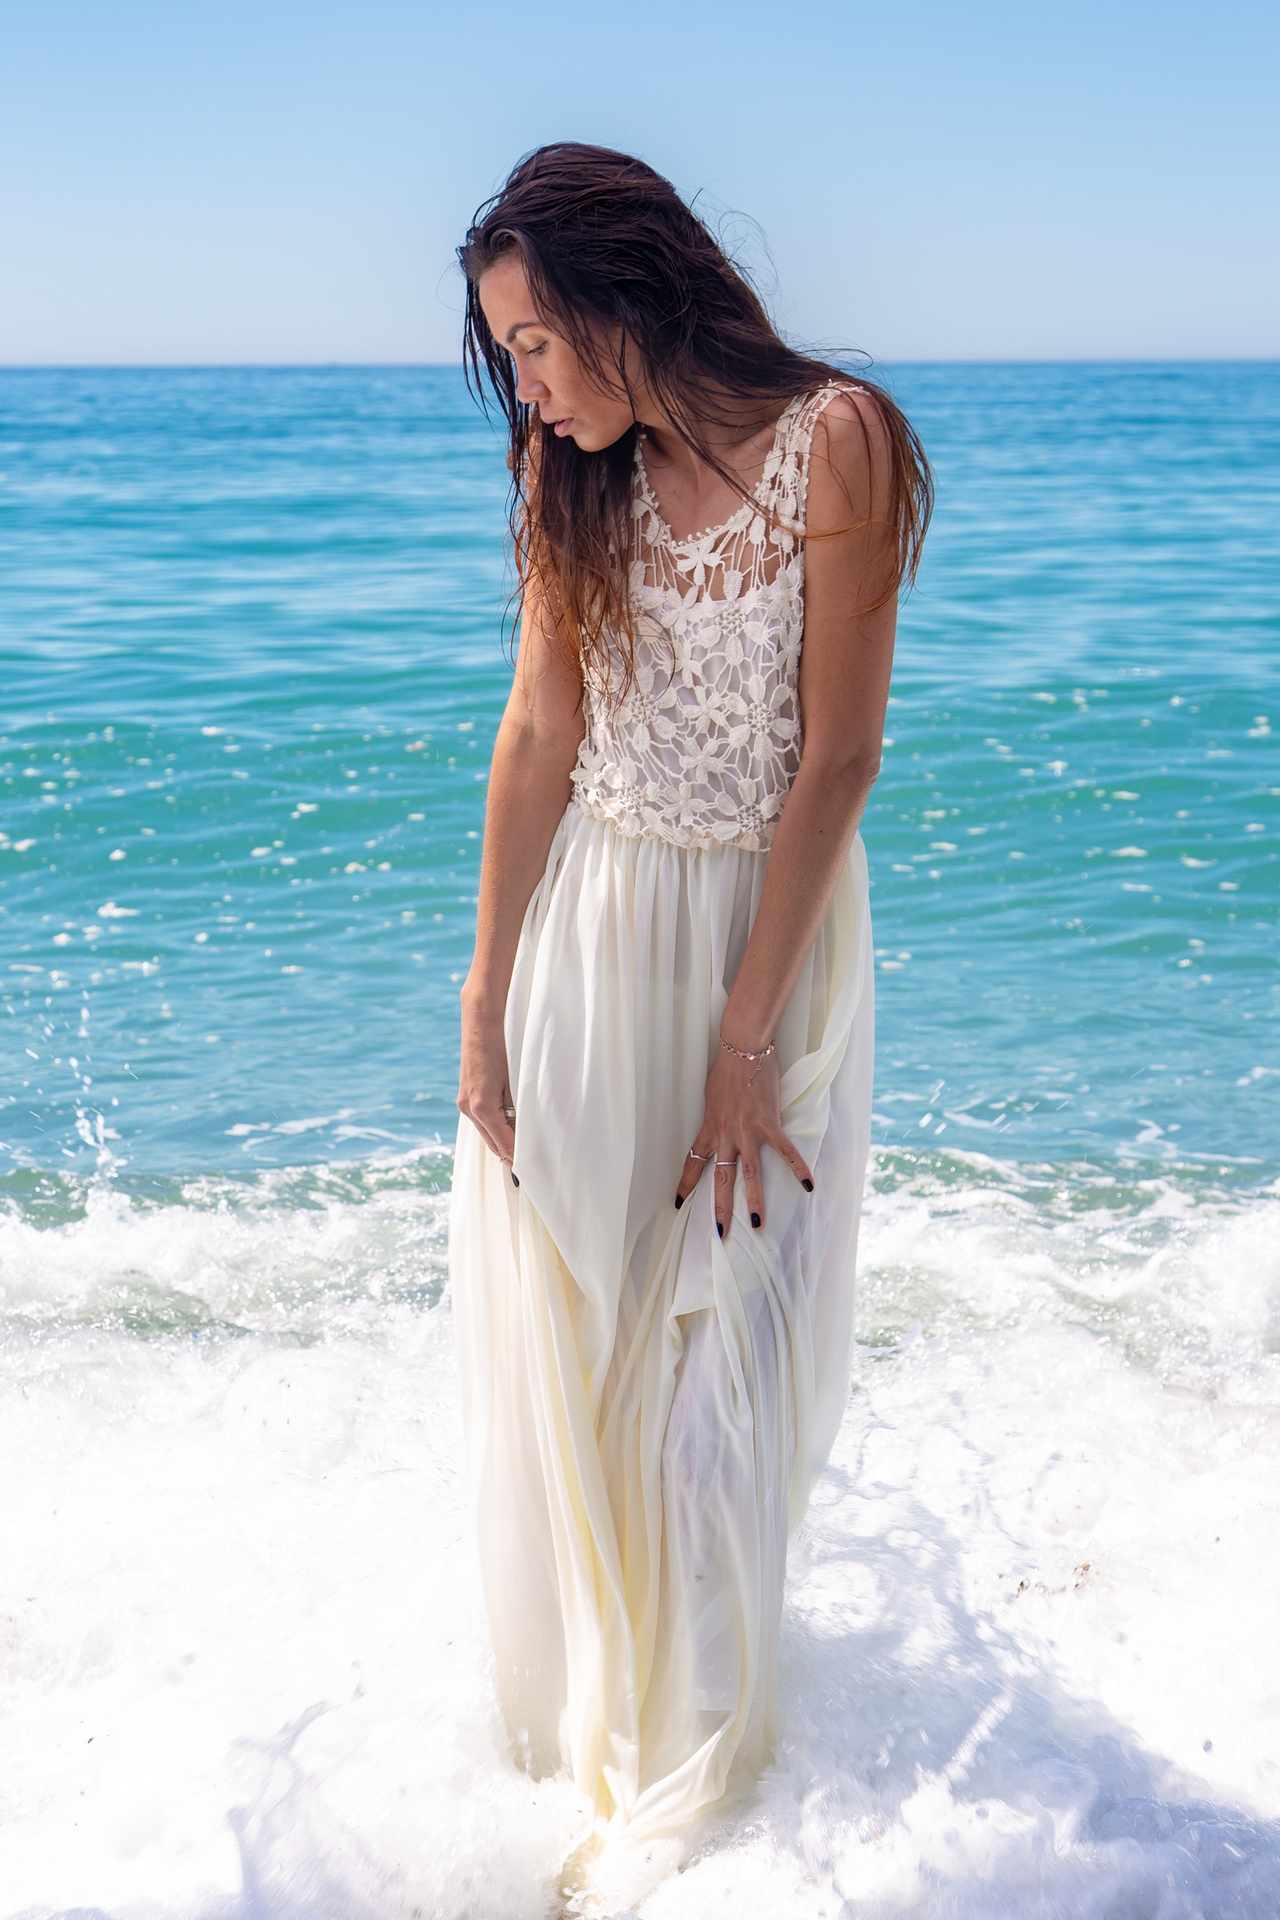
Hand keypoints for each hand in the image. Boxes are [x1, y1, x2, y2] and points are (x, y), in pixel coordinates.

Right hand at [457, 990, 517, 1172]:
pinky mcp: (465, 1096)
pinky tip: (510, 1129)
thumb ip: (517, 1109)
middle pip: (493, 1143)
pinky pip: (482, 1121)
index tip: (533, 1168)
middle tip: (532, 1165)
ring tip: (524, 1151)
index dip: (519, 1156)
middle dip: (511, 1154)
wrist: (482, 1021)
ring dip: (503, 1141)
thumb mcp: (514, 1081)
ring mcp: (465, 1103)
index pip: (504, 1142)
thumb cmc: (502, 1047)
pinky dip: (495, 1128)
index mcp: (482, 1107)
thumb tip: (524, 1132)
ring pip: (486, 1133)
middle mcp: (469, 1108)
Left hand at [674, 1042, 812, 1236]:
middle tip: (720, 1233)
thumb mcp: (712, 1095)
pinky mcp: (769, 1123)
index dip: (685, 1184)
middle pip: (720, 1178)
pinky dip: (797, 1168)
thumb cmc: (727, 1068)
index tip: (678, 1202)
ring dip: (754, 1201)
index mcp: (710, 1128)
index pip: (694, 1162)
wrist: (743, 1048)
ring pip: (750, 1173)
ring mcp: (747, 1131)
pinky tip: (807, 1186)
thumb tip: (718, 1122)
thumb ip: (715, 1114)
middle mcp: (726, 1135)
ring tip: (758, 1225)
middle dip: (719, 1208)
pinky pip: (784, 1151)